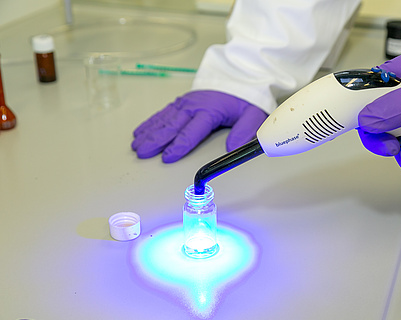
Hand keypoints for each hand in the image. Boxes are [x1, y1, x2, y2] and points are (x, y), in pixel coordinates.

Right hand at [132, 91, 267, 162]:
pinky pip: (163, 112)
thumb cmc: (246, 96)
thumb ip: (245, 131)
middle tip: (142, 153)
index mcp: (210, 110)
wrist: (241, 73)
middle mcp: (194, 106)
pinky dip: (150, 122)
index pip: (192, 132)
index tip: (168, 157)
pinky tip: (141, 131)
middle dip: (156, 140)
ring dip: (149, 132)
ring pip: (164, 119)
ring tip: (136, 144)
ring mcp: (186, 102)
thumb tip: (233, 148)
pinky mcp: (182, 101)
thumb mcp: (254, 113)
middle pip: (172, 126)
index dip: (179, 145)